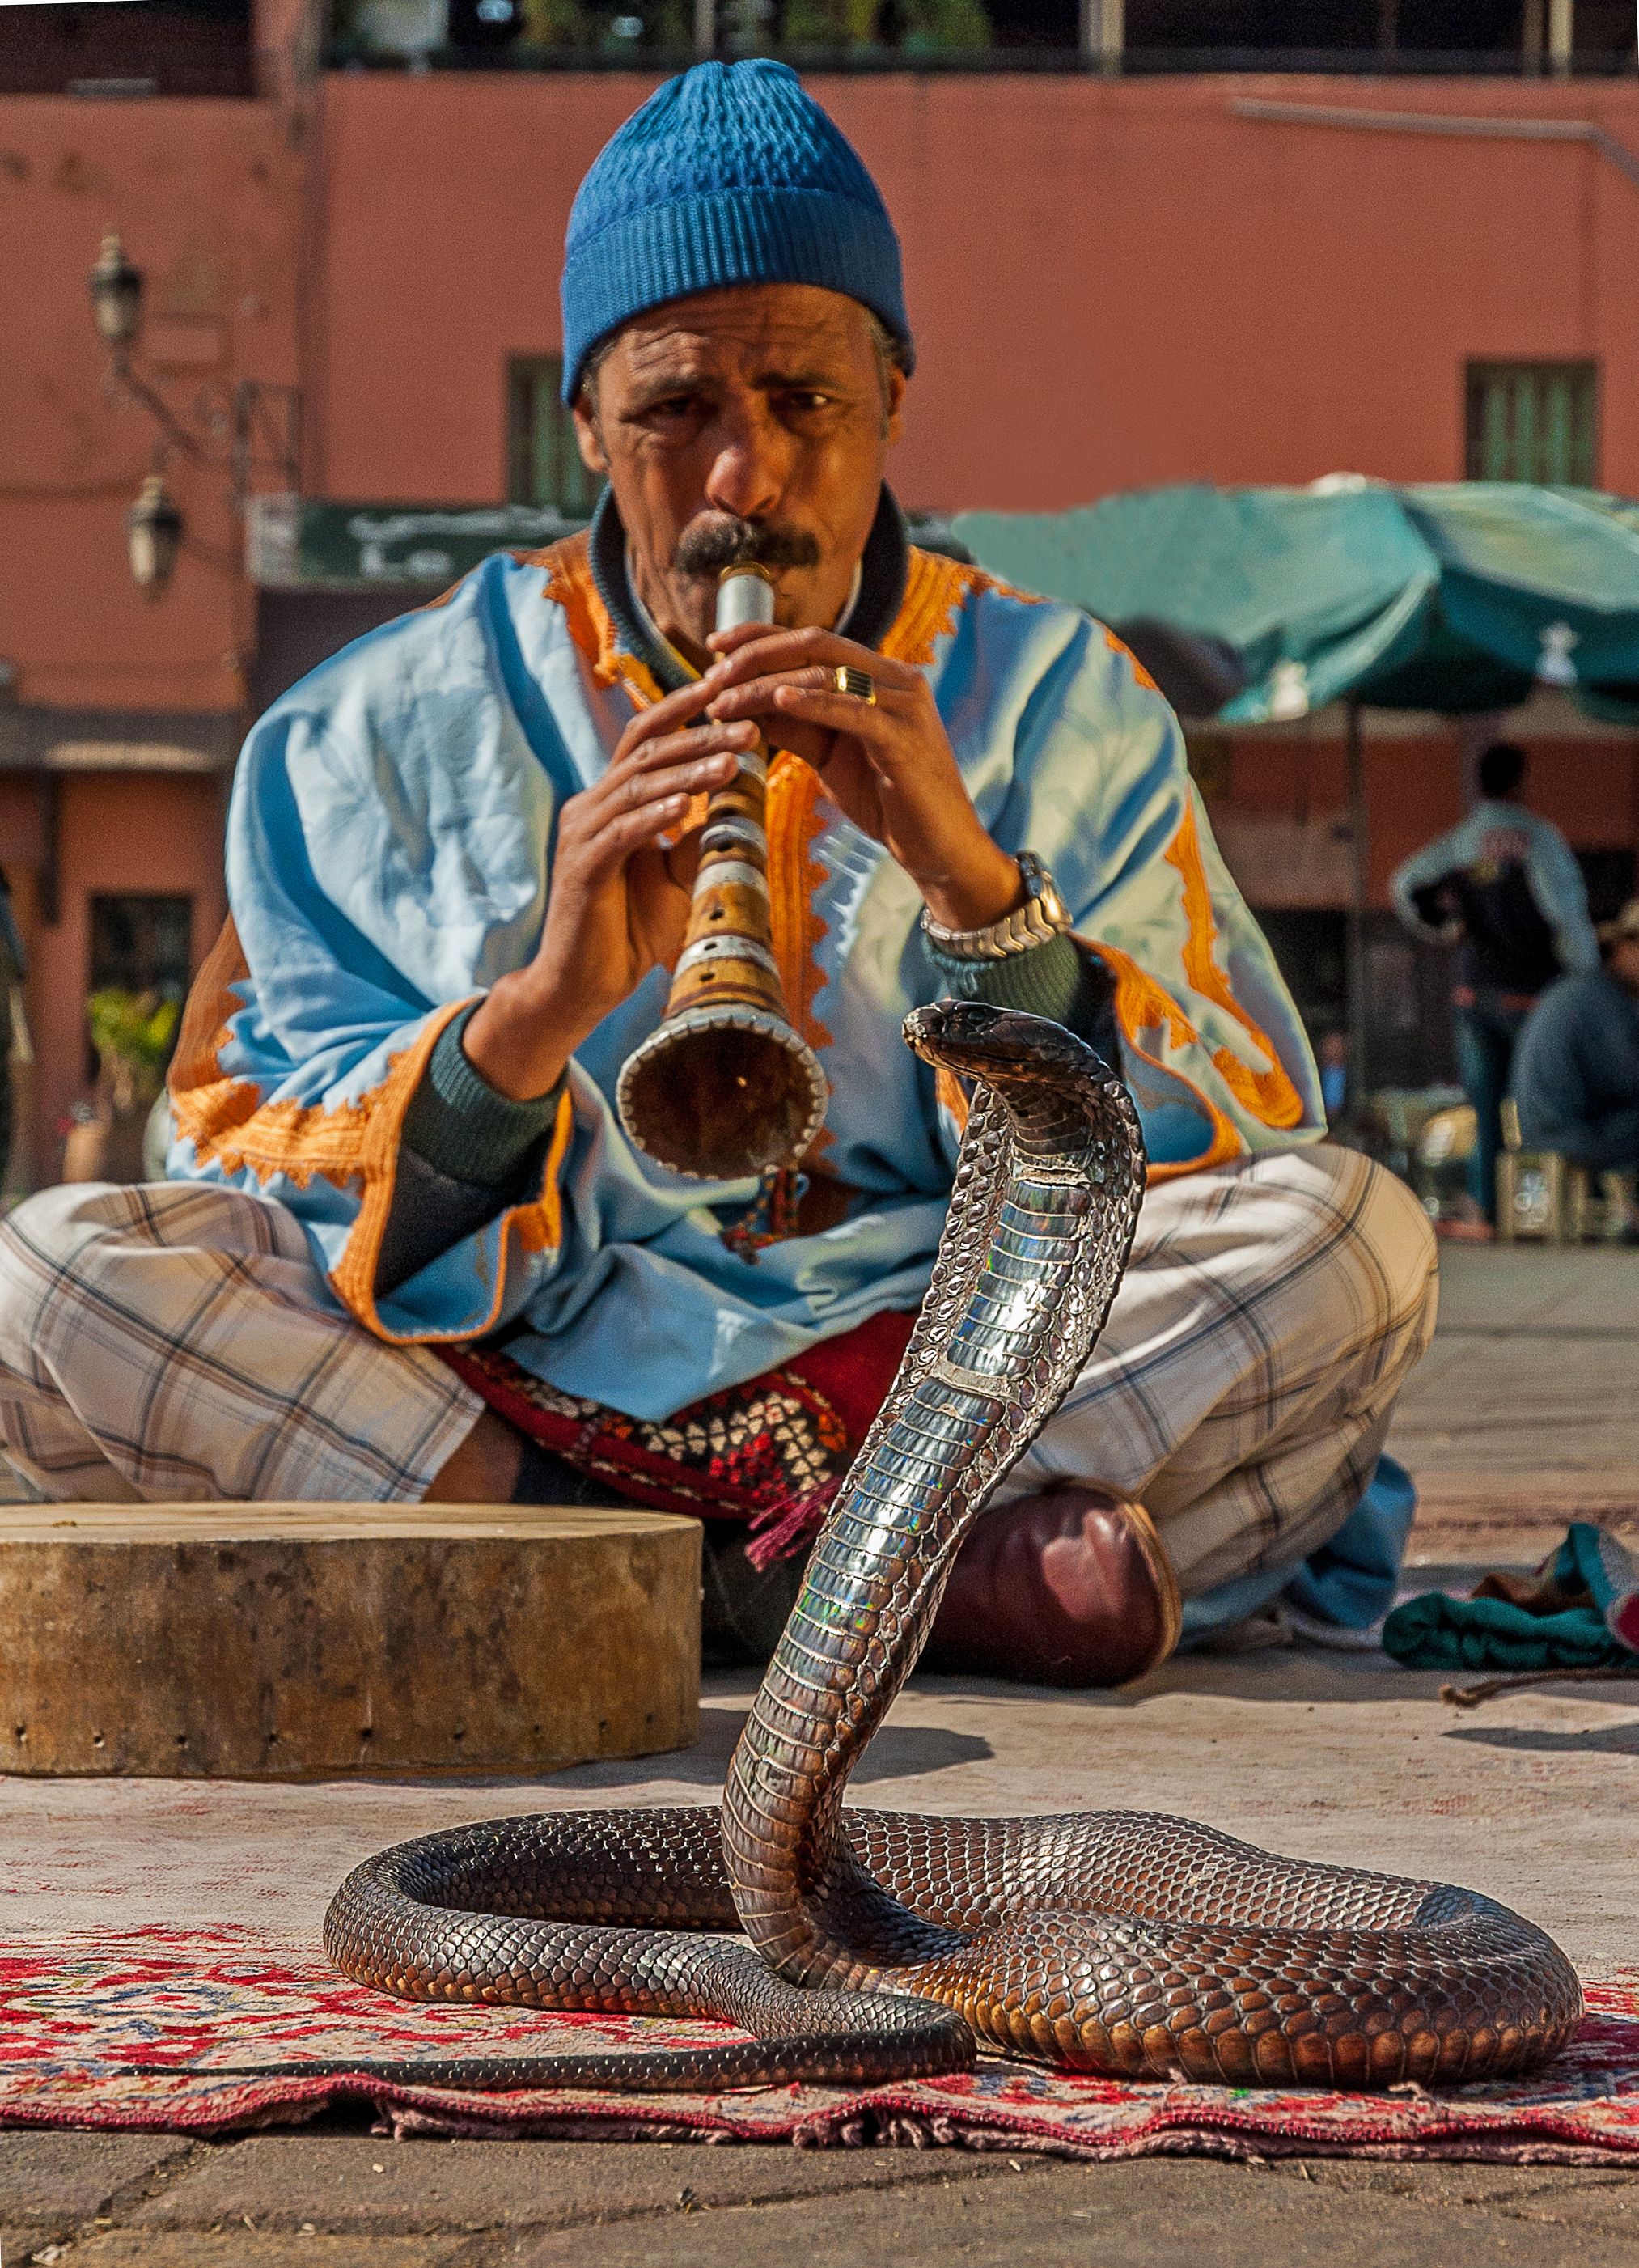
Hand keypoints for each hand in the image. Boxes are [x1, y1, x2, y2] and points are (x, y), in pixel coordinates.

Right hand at [463, 679, 757, 1099]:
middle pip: (644, 752)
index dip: (682, 712)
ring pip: (637, 787)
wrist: (583, 986)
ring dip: (686, 771)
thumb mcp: (678, 875)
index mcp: (611, 802)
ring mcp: (582, 835)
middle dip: (697, 734)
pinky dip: (656, 816)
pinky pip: (622, 832)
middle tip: (747, 724)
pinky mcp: (582, 868)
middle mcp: (591, 807)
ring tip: (730, 759)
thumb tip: (740, 803)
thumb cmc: (630, 932)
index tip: (727, 691)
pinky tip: (688, 807)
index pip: (645, 741)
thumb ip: (699, 837)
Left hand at [702, 622, 1022, 932]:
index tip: (714, 645)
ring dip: (767, 685)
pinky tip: (776, 702)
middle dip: (756, 654)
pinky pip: (852, 711)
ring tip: (724, 700)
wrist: (939, 848)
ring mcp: (904, 705)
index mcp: (879, 677)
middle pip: (816, 645)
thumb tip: (745, 705)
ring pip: (825, 676)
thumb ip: (795, 727)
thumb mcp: (829, 757)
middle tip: (712, 672)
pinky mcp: (905, 737)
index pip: (813, 640)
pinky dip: (812, 703)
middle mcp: (896, 679)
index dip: (761, 636)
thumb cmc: (886, 802)